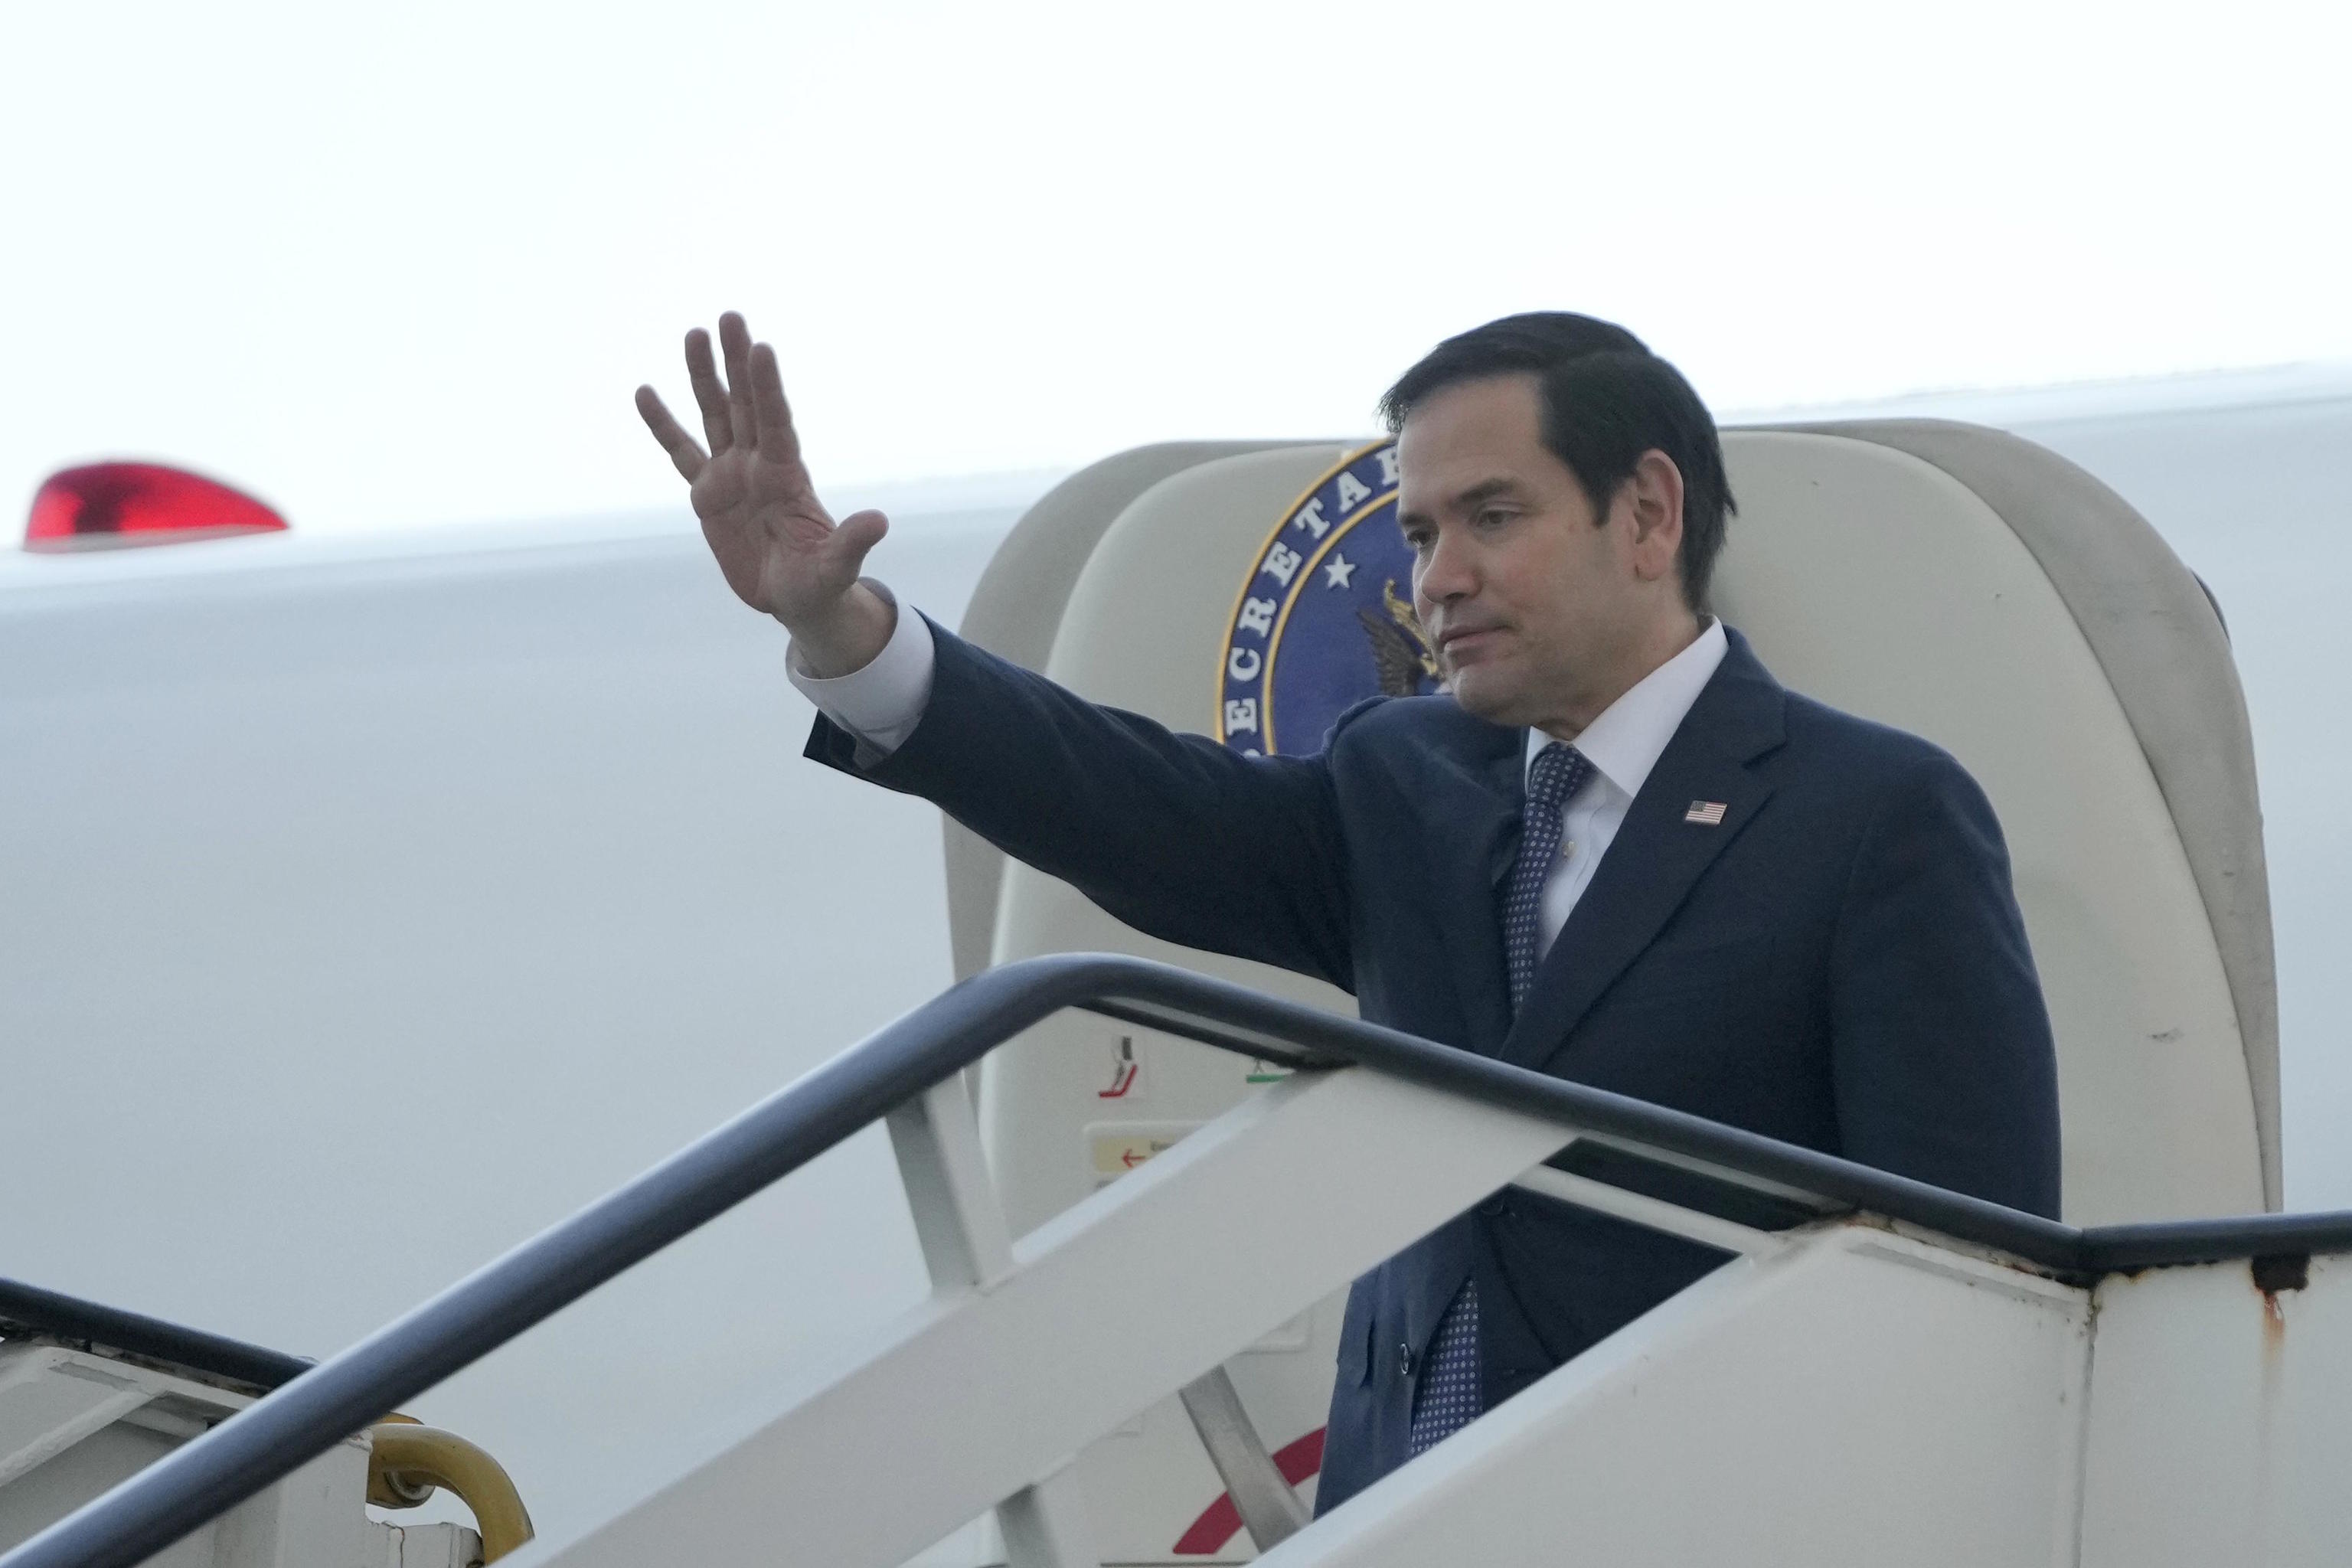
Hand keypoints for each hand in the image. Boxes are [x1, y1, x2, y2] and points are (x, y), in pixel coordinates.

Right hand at [636, 313, 892, 673]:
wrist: (795, 596)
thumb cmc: (820, 581)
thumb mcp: (836, 567)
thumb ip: (852, 542)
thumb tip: (879, 522)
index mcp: (788, 476)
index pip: (776, 422)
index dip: (768, 387)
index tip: (761, 348)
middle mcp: (759, 464)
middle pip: (746, 404)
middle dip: (737, 362)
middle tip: (731, 318)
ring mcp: (732, 474)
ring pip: (716, 415)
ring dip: (704, 376)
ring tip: (694, 333)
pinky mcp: (707, 493)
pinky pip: (680, 452)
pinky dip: (663, 425)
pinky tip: (645, 393)